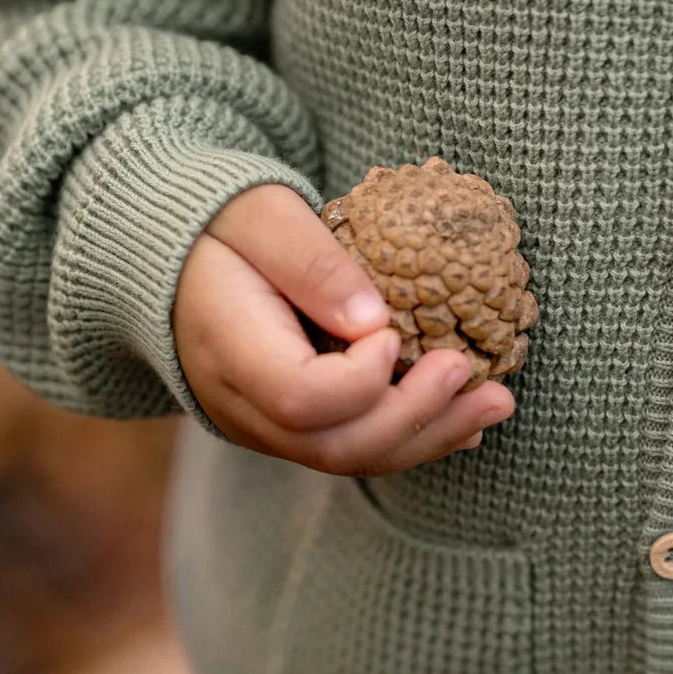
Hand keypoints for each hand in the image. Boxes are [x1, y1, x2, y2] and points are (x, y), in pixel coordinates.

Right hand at [172, 184, 515, 473]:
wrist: (175, 258)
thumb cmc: (221, 224)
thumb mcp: (262, 215)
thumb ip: (311, 263)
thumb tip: (374, 321)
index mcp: (227, 348)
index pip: (302, 398)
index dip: (361, 378)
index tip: (392, 330)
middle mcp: (240, 404)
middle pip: (334, 446)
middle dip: (419, 419)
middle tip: (485, 384)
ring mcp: (263, 425)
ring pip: (349, 458)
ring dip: (430, 436)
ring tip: (497, 404)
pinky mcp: (290, 427)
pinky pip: (351, 447)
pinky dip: (413, 437)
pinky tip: (465, 421)